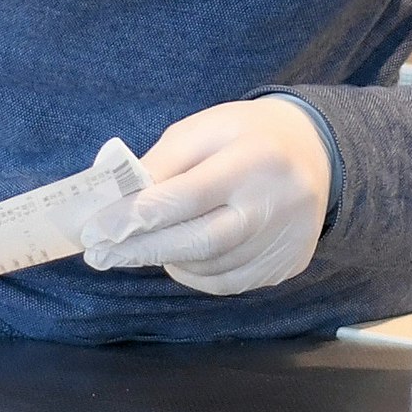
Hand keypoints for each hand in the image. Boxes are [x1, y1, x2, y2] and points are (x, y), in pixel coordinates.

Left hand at [78, 97, 333, 295]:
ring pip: (211, 266)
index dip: (137, 216)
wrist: (316, 151)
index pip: (188, 195)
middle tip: (100, 254)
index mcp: (256, 157)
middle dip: (142, 249)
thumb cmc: (245, 135)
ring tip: (138, 248)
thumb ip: (161, 164)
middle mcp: (278, 202)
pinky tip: (179, 258)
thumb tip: (116, 203)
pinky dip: (195, 273)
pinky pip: (229, 282)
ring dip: (167, 260)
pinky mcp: (289, 264)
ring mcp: (287, 239)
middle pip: (201, 241)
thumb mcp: (204, 129)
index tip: (96, 229)